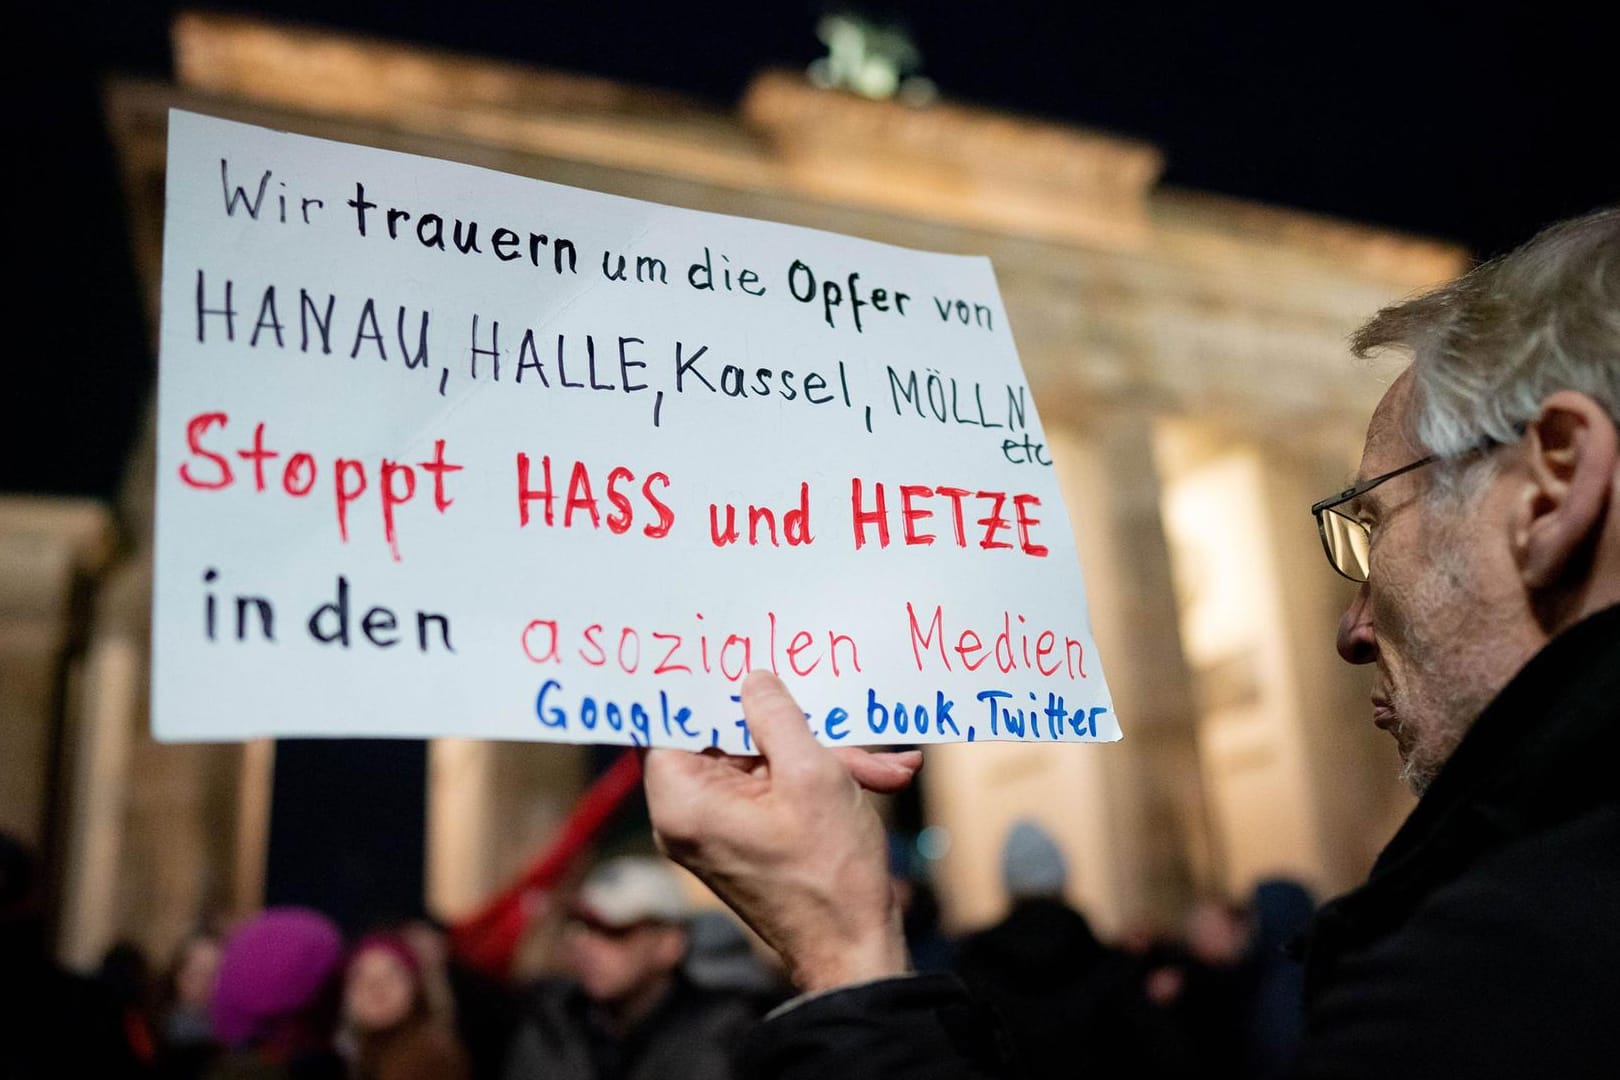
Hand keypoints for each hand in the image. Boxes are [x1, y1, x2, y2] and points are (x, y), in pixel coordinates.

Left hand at [643, 669, 921, 992]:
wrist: (854, 948)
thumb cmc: (829, 873)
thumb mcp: (812, 774)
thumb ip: (775, 715)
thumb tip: (752, 678)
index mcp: (682, 799)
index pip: (674, 719)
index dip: (709, 687)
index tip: (734, 655)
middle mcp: (686, 815)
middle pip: (727, 738)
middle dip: (790, 730)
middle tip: (841, 730)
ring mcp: (715, 828)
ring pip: (760, 762)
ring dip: (819, 758)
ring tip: (876, 768)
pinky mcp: (742, 838)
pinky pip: (771, 788)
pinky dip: (816, 782)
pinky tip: (872, 778)